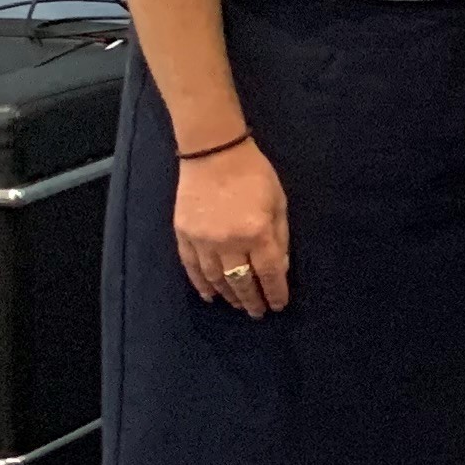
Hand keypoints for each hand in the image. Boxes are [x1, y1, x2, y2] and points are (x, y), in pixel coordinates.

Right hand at [173, 140, 290, 317]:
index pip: (269, 273)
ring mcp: (203, 241)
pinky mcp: (184, 236)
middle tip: (258, 313)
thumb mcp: (278, 202)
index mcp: (257, 232)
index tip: (278, 305)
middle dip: (252, 300)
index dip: (275, 292)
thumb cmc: (253, 173)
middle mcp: (229, 242)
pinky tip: (210, 295)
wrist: (213, 152)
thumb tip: (280, 267)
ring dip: (228, 296)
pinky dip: (201, 285)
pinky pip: (192, 268)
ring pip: (216, 279)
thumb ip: (281, 236)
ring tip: (238, 305)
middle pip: (242, 282)